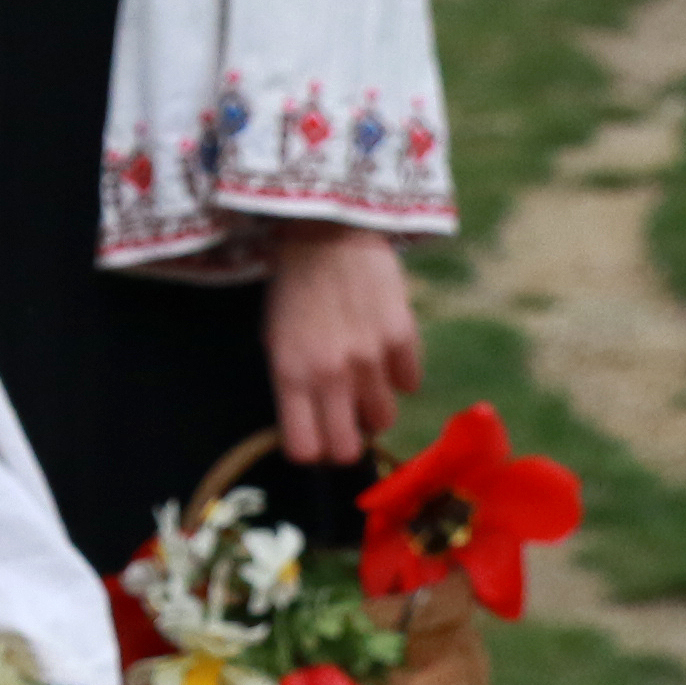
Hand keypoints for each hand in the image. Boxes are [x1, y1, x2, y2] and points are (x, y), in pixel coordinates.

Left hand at [261, 220, 421, 467]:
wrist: (327, 234)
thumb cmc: (293, 289)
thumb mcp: (275, 339)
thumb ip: (294, 384)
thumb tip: (314, 424)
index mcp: (290, 375)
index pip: (304, 447)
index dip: (311, 450)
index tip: (314, 440)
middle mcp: (330, 375)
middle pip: (346, 447)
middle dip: (345, 443)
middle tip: (344, 423)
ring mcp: (370, 359)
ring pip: (383, 419)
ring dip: (373, 408)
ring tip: (363, 382)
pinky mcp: (403, 338)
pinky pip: (409, 382)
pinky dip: (399, 375)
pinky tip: (385, 353)